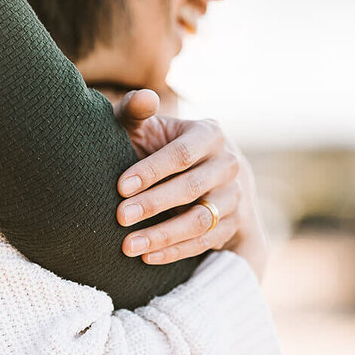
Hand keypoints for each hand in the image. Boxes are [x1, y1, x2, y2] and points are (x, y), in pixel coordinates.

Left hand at [113, 90, 269, 277]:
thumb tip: (145, 97)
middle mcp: (228, 164)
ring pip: (201, 220)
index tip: (120, 187)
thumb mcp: (150, 126)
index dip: (151, 171)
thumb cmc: (162, 146)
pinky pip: (204, 242)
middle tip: (120, 217)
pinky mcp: (233, 224)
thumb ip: (137, 110)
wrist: (204, 174)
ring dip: (164, 235)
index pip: (182, 154)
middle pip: (192, 188)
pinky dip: (176, 252)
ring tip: (128, 245)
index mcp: (210, 134)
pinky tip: (146, 256)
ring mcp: (235, 196)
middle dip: (154, 204)